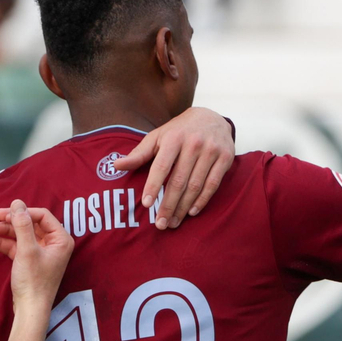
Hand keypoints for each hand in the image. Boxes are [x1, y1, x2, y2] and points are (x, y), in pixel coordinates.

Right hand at [0, 200, 73, 307]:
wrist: (29, 309)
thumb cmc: (33, 280)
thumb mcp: (26, 250)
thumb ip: (22, 224)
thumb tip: (17, 203)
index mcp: (61, 239)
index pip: (42, 216)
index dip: (23, 212)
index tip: (5, 213)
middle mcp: (54, 244)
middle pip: (30, 224)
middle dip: (11, 222)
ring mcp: (41, 253)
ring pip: (21, 235)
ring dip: (5, 232)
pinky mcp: (30, 261)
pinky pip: (17, 246)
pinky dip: (4, 243)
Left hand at [114, 108, 235, 228]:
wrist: (212, 117)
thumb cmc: (178, 131)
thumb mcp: (157, 137)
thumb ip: (139, 153)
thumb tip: (115, 166)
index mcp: (173, 138)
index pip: (161, 166)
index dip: (153, 186)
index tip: (146, 204)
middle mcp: (193, 144)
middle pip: (179, 180)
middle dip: (168, 205)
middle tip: (160, 224)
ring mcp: (211, 151)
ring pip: (195, 185)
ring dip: (183, 207)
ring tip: (172, 222)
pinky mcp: (225, 158)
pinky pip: (213, 184)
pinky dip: (202, 200)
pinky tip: (191, 212)